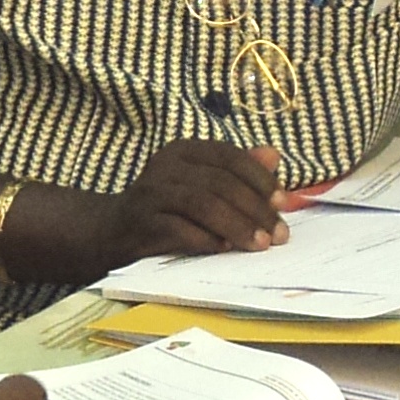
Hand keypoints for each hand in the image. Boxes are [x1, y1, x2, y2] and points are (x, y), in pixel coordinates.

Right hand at [114, 140, 288, 257]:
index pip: (230, 157)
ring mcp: (152, 192)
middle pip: (220, 182)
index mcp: (185, 150)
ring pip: (203, 204)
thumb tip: (274, 156)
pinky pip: (180, 229)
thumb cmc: (168, 207)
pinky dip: (207, 240)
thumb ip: (236, 170)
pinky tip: (227, 249)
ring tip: (260, 244)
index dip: (261, 179)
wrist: (114, 230)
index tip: (285, 203)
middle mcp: (167, 165)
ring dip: (237, 226)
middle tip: (279, 234)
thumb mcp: (201, 183)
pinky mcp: (143, 220)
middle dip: (255, 209)